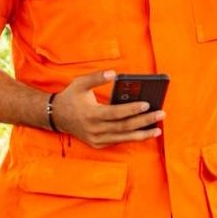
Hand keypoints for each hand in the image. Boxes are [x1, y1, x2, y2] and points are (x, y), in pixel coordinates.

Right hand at [49, 70, 163, 147]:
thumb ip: (97, 78)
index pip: (115, 113)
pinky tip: (145, 133)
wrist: (56, 116)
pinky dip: (132, 138)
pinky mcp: (97, 144)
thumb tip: (114, 73)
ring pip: (123, 138)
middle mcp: (94, 129)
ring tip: (158, 129)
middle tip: (161, 114)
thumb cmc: (71, 97)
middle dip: (144, 121)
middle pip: (123, 127)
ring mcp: (96, 139)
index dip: (132, 109)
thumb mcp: (80, 83)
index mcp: (91, 114)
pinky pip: (117, 142)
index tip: (147, 104)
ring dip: (142, 134)